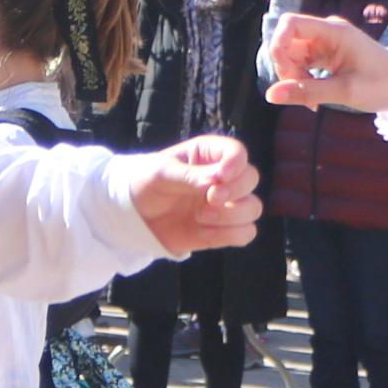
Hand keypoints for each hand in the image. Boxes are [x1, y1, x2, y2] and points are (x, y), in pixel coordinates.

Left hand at [125, 134, 262, 253]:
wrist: (133, 216)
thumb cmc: (145, 183)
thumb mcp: (160, 172)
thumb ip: (189, 175)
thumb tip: (216, 180)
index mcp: (208, 154)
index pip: (237, 152)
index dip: (235, 164)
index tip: (220, 176)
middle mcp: (222, 178)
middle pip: (252, 178)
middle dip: (235, 190)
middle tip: (210, 198)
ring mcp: (225, 205)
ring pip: (254, 208)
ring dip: (231, 215)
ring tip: (200, 216)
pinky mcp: (223, 229)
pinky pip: (246, 233)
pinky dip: (229, 235)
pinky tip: (203, 232)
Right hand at [262, 13, 387, 114]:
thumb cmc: (382, 85)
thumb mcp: (344, 92)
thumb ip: (306, 91)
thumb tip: (270, 95)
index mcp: (334, 31)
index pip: (290, 23)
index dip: (277, 44)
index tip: (283, 71)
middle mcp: (328, 32)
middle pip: (288, 42)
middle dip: (286, 68)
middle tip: (299, 94)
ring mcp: (327, 43)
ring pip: (293, 55)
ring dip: (294, 78)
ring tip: (312, 101)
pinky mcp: (328, 55)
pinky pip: (304, 63)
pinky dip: (304, 81)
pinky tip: (315, 99)